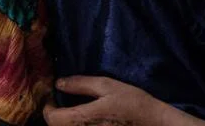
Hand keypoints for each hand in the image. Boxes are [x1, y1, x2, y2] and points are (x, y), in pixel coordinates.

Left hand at [44, 77, 202, 125]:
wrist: (157, 124)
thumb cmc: (133, 102)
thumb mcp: (107, 86)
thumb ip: (80, 84)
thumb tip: (59, 83)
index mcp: (85, 118)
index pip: (53, 119)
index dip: (48, 109)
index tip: (52, 99)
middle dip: (56, 117)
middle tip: (61, 105)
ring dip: (67, 123)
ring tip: (72, 112)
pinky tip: (86, 120)